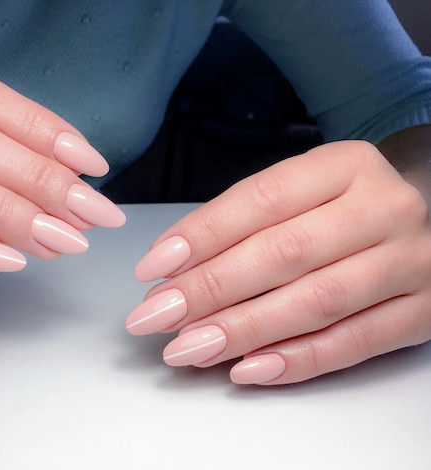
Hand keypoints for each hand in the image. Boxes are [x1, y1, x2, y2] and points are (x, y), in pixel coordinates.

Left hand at [127, 140, 430, 384]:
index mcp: (345, 166)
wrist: (426, 217)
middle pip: (284, 253)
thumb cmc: (342, 207)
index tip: (154, 267)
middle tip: (158, 315)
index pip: (262, 199)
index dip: (202, 235)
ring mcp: (410, 262)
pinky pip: (354, 343)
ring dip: (243, 330)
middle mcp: (383, 209)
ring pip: (316, 301)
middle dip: (211, 289)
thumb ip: (244, 223)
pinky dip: (295, 360)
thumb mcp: (301, 192)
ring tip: (189, 347)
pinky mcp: (422, 312)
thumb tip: (175, 269)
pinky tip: (246, 368)